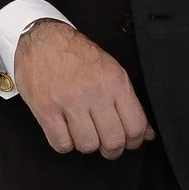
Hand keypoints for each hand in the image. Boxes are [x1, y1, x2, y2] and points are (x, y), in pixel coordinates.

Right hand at [15, 19, 155, 159]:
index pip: (135, 126)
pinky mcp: (45, 109)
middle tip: (107, 144)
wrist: (43, 40)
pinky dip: (65, 143)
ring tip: (84, 133)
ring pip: (87, 145)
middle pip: (113, 141)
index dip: (134, 141)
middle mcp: (94, 91)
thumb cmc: (77, 55)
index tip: (129, 142)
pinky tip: (66, 132)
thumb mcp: (111, 71)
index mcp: (115, 82)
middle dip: (112, 149)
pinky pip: (61, 143)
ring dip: (87, 145)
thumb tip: (145, 132)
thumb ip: (128, 102)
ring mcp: (68, 101)